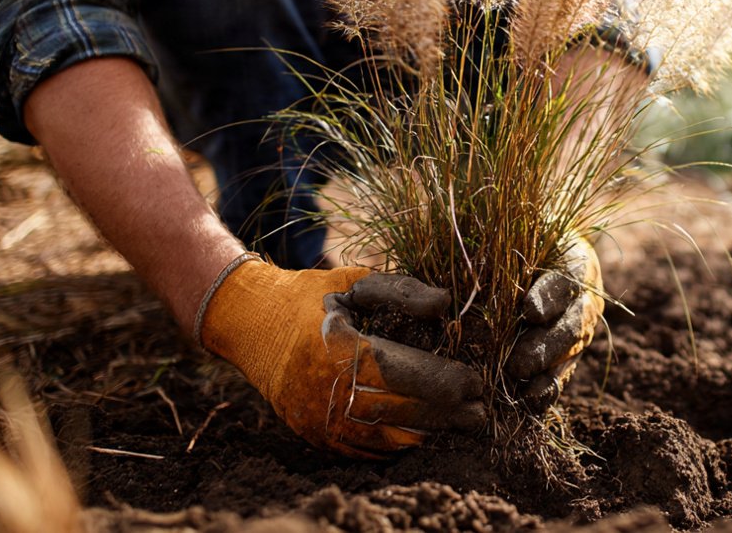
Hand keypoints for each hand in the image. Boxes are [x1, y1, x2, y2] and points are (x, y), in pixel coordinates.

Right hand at [198, 257, 485, 455]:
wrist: (251, 326)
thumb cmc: (311, 298)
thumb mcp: (354, 282)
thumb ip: (402, 290)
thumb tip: (447, 304)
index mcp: (337, 349)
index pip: (402, 373)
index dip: (443, 381)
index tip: (477, 381)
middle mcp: (326, 391)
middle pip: (400, 412)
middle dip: (446, 414)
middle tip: (480, 412)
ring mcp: (319, 421)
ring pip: (386, 439)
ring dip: (428, 433)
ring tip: (461, 423)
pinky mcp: (317, 437)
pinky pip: (367, 449)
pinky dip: (400, 443)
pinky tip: (426, 431)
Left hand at [507, 236, 603, 410]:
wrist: (545, 252)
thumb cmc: (520, 240)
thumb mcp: (517, 235)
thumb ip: (499, 239)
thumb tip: (468, 255)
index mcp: (575, 263)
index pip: (566, 279)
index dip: (549, 296)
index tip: (529, 311)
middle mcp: (583, 298)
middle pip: (571, 324)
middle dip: (545, 346)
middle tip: (519, 363)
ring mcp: (580, 328)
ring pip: (570, 353)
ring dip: (547, 373)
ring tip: (525, 389)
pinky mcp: (569, 353)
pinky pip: (563, 373)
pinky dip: (548, 389)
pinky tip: (531, 403)